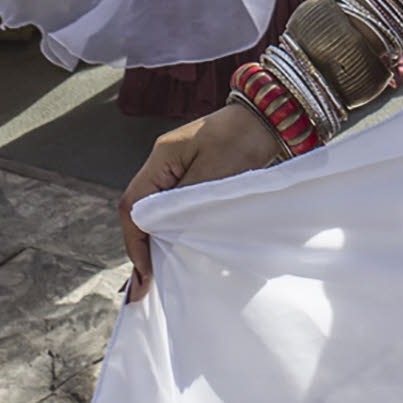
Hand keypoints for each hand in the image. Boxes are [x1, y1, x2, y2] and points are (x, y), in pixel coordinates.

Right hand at [120, 101, 283, 299]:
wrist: (268, 117)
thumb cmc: (242, 140)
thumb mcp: (214, 175)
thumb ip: (186, 204)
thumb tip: (164, 235)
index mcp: (160, 159)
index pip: (133, 206)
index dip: (136, 242)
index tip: (147, 272)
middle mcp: (161, 164)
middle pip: (140, 211)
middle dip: (142, 247)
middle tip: (147, 284)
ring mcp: (175, 170)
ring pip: (155, 211)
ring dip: (156, 240)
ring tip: (158, 274)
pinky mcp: (191, 176)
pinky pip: (172, 208)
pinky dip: (171, 229)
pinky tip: (176, 250)